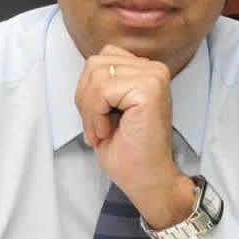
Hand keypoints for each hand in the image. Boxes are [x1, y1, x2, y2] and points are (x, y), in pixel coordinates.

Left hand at [75, 44, 195, 228]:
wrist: (148, 179)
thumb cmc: (129, 150)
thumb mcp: (107, 106)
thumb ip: (101, 81)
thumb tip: (87, 69)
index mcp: (145, 70)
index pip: (99, 60)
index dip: (88, 91)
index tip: (98, 120)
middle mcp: (153, 68)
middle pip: (94, 65)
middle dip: (85, 100)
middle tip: (97, 129)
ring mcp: (154, 76)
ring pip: (96, 76)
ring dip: (90, 110)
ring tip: (103, 131)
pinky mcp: (149, 89)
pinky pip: (102, 91)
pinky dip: (96, 115)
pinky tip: (108, 132)